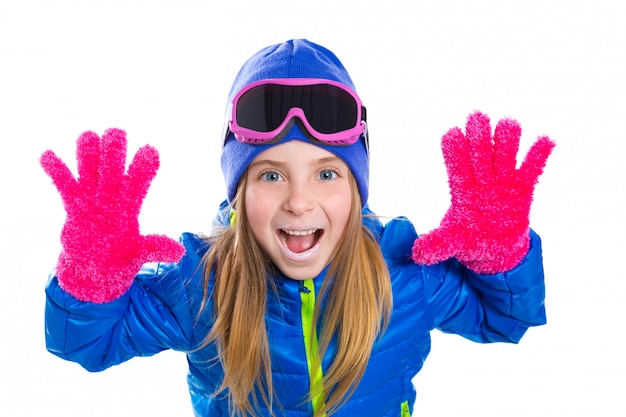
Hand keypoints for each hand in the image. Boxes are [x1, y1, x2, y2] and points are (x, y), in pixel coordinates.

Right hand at [40, 128, 184, 302]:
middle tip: (117, 132)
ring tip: (88, 136)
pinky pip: (63, 185)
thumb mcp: (139, 255)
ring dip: (87, 154)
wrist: (93, 268)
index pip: (137, 184)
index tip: (150, 151)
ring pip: (89, 171)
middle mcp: (110, 198)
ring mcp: (91, 199)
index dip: (143, 169)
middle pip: (112, 171)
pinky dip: (55, 171)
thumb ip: (155, 248)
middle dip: (114, 153)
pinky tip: (47, 155)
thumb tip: (179, 252)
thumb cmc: (119, 258)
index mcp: (129, 208)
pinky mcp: (72, 204)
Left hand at [411, 111, 554, 272]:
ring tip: (509, 125)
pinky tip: (546, 140)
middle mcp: (482, 180)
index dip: (455, 151)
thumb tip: (417, 254)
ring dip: (507, 140)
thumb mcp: (453, 242)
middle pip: (481, 154)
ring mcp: (503, 181)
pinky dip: (538, 155)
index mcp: (462, 190)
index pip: (457, 167)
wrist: (496, 247)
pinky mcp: (523, 188)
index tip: (452, 134)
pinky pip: (531, 169)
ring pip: (505, 155)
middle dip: (479, 137)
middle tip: (477, 117)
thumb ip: (438, 244)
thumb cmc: (470, 239)